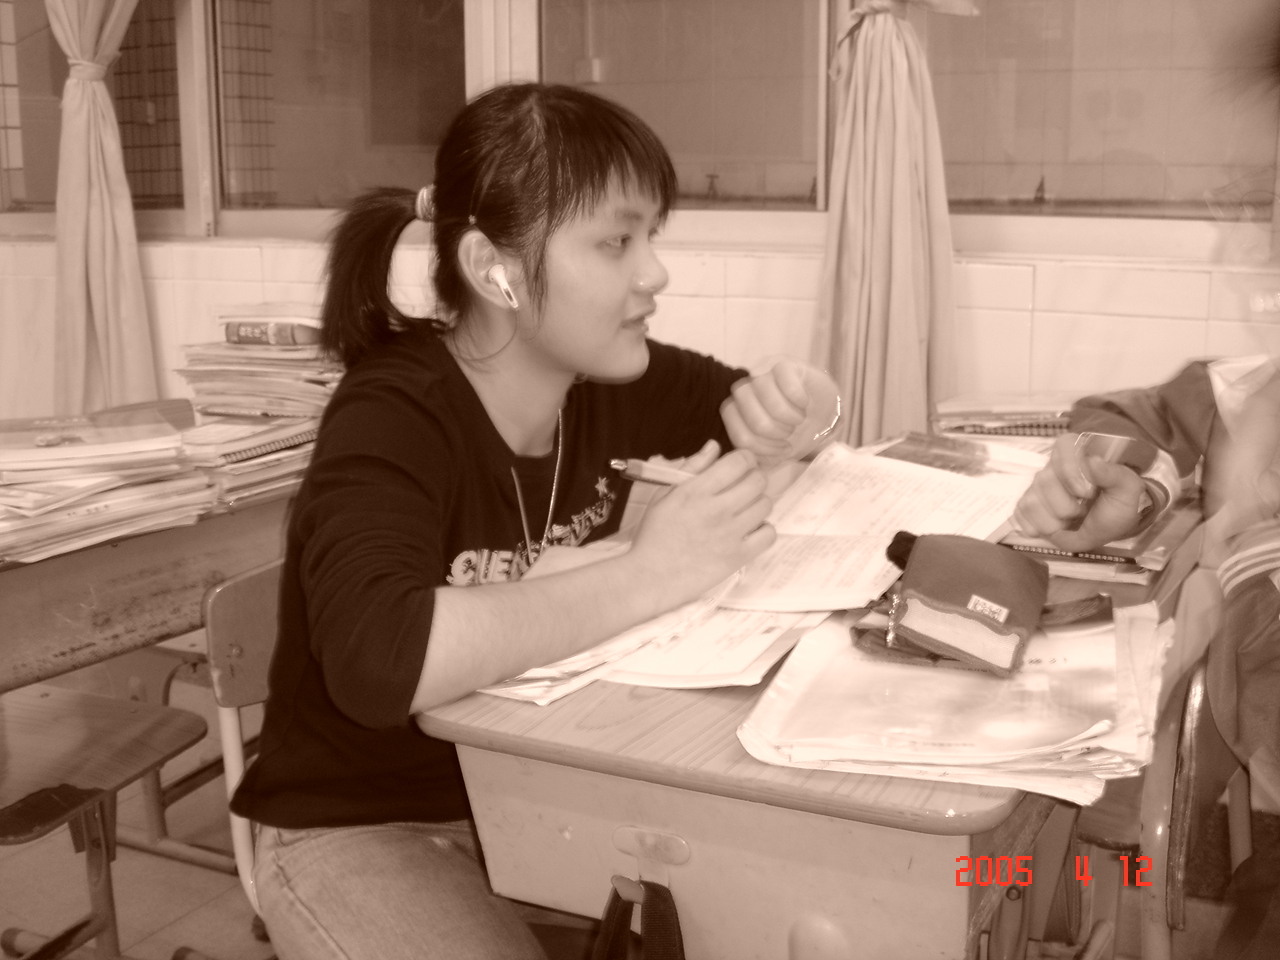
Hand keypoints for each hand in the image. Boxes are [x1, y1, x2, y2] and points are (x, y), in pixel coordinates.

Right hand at [627, 445, 774, 603]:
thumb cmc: (655, 535)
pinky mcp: (738, 557)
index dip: (744, 459)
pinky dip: (763, 530)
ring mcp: (730, 534)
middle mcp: (717, 510)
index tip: (740, 465)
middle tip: (743, 487)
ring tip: (744, 510)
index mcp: (696, 491)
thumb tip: (713, 447)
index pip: (739, 462)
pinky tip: (749, 530)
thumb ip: (691, 468)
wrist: (650, 577)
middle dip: (753, 478)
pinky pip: (769, 534)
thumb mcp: (664, 495)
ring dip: (758, 503)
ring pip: (766, 505)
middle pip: (758, 481)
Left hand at [721, 359, 839, 467]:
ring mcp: (761, 374)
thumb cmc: (795, 434)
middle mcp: (744, 391)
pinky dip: (799, 400)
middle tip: (791, 433)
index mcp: (736, 414)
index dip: (764, 448)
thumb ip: (757, 459)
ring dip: (790, 417)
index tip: (783, 450)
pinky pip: (786, 383)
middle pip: (754, 420)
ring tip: (798, 420)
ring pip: (769, 400)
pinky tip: (804, 404)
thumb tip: (748, 463)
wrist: (822, 416)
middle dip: (778, 434)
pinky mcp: (782, 363)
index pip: (740, 436)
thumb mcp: (773, 453)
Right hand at [1012, 431, 1146, 551]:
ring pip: (1030, 503)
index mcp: (1077, 453)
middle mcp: (1052, 467)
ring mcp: (1036, 488)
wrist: (1110, 525)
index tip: (1085, 493)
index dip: (1069, 470)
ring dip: (1054, 521)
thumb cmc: (1118, 502)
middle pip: (1044, 481)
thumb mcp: (1127, 488)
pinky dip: (1037, 528)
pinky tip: (1054, 528)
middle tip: (1084, 510)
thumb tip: (1093, 461)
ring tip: (1070, 520)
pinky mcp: (1026, 507)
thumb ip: (1114, 473)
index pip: (1062, 447)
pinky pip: (1020, 516)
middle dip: (1066, 506)